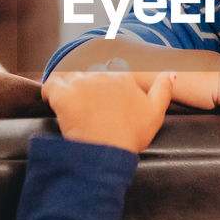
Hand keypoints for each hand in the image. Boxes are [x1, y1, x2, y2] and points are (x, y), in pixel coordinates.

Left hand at [42, 64, 174, 152]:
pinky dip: (49, 94)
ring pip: (69, 77)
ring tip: (69, 108)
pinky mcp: (63, 94)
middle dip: (87, 85)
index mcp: (122, 77)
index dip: (106, 82)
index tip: (103, 98)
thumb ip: (164, 89)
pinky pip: (49, 86)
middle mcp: (101, 75)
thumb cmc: (131, 136)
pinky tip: (53, 104)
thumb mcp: (156, 113)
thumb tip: (171, 72)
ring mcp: (81, 83)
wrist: (107, 152)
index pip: (112, 67)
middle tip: (85, 106)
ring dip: (68, 89)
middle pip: (89, 72)